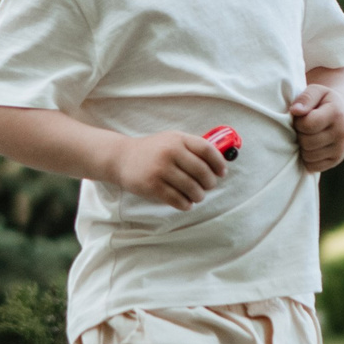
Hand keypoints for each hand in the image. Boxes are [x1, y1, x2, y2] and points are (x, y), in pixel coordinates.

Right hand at [108, 131, 228, 209]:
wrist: (122, 158)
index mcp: (177, 139)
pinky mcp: (152, 186)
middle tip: (208, 187)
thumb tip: (219, 163)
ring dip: (199, 196)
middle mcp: (169, 152)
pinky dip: (186, 204)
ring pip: (191, 188)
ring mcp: (160, 169)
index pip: (206, 149)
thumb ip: (192, 148)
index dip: (218, 163)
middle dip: (209, 183)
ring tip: (197, 196)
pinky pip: (177, 199)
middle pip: (202, 171)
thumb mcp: (171, 140)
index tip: (222, 173)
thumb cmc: (153, 150)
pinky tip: (186, 203)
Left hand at [290, 85, 343, 172]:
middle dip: (300, 135)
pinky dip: (307, 158)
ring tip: (308, 135)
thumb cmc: (323, 100)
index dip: (298, 122)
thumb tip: (295, 111)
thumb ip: (305, 98)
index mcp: (337, 113)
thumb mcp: (315, 91)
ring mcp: (341, 149)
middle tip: (304, 127)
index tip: (301, 116)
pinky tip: (312, 145)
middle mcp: (342, 133)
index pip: (307, 125)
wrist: (342, 111)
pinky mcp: (337, 160)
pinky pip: (312, 166)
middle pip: (307, 143)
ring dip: (302, 147)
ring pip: (308, 156)